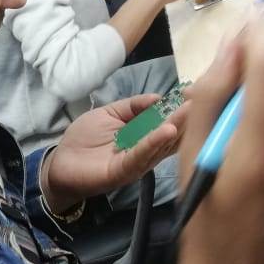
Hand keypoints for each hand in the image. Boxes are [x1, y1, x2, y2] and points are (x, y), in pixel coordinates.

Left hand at [43, 93, 189, 212]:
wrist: (60, 164)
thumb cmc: (84, 139)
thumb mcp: (109, 114)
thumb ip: (132, 106)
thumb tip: (158, 97)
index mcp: (144, 137)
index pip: (167, 121)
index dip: (181, 108)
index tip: (195, 92)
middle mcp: (146, 151)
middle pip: (171, 134)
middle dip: (187, 117)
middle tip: (203, 99)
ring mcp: (138, 162)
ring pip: (161, 144)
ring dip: (177, 127)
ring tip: (191, 111)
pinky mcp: (124, 170)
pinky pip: (141, 155)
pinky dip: (154, 142)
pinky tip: (167, 130)